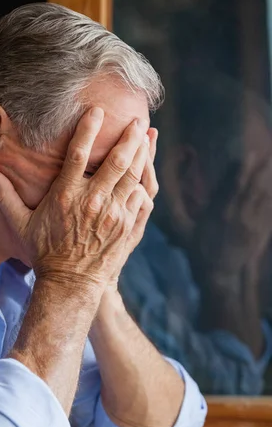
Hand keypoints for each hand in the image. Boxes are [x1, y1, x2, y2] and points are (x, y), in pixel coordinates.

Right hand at [0, 108, 149, 294]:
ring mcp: (113, 214)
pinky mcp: (127, 227)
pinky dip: (146, 182)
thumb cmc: (45, 252)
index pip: (79, 154)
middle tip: (136, 120)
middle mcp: (93, 202)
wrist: (71, 284)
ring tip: (146, 137)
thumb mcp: (21, 224)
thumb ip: (4, 196)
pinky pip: (142, 198)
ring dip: (141, 154)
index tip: (97, 111)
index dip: (88, 129)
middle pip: (116, 161)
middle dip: (128, 137)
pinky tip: (148, 170)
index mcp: (66, 196)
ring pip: (133, 176)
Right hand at [190, 151, 271, 280]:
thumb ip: (177, 208)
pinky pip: (269, 210)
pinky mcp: (260, 232)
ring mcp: (250, 224)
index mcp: (217, 212)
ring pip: (263, 196)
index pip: (231, 185)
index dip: (240, 169)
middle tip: (267, 153)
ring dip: (268, 179)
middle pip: (250, 187)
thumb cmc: (199, 250)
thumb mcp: (184, 229)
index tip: (246, 155)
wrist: (219, 273)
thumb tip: (164, 191)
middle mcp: (235, 215)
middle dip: (259, 169)